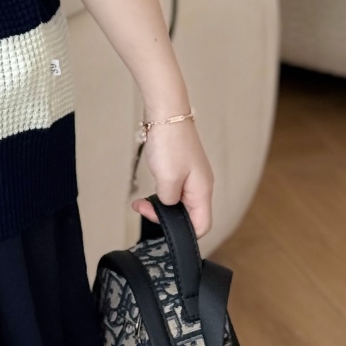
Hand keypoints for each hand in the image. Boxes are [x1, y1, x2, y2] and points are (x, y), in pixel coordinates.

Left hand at [132, 119, 213, 238]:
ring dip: (161, 203)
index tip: (158, 220)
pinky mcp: (182, 166)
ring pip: (179, 201)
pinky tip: (151, 185)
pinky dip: (161, 190)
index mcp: (203, 191)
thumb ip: (168, 201)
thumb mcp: (168, 179)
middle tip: (143, 207)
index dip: (182, 232)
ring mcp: (192, 175)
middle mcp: (201, 185)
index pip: (202, 226)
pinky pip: (174, 187)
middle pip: (189, 215)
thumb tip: (167, 206)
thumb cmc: (170, 142)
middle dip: (165, 215)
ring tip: (143, 200)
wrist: (166, 112)